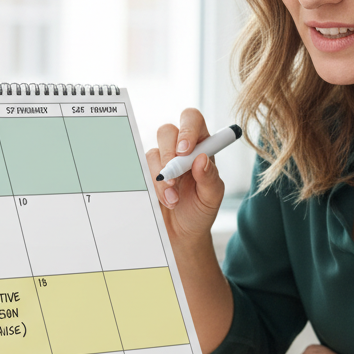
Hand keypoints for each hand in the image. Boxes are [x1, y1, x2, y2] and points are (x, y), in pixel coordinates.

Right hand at [145, 108, 225, 250]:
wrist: (183, 231)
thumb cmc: (201, 210)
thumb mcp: (212, 197)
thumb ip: (209, 177)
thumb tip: (201, 159)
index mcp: (201, 144)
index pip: (193, 121)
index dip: (187, 129)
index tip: (185, 151)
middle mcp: (180, 147)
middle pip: (167, 131)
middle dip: (168, 154)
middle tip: (175, 177)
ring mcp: (161, 159)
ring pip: (152, 152)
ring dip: (162, 178)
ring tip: (174, 199)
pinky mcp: (147, 172)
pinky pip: (142, 170)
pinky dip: (153, 186)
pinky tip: (165, 200)